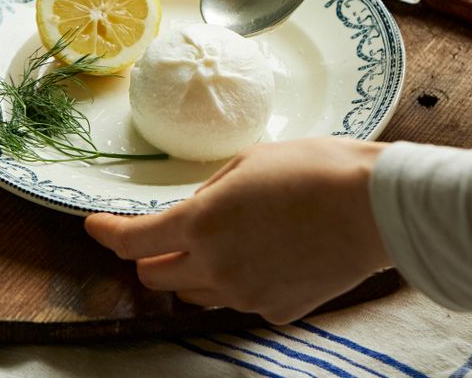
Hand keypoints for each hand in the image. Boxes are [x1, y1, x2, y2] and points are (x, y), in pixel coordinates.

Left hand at [85, 138, 390, 324]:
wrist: (376, 206)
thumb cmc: (315, 168)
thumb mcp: (250, 161)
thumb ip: (210, 192)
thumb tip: (194, 211)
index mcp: (204, 222)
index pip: (133, 241)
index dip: (106, 233)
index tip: (94, 225)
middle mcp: (217, 267)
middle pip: (155, 278)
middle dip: (150, 255)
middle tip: (168, 232)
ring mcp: (247, 296)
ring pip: (194, 294)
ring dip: (192, 271)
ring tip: (226, 239)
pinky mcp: (278, 311)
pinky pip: (239, 300)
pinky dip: (238, 280)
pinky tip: (268, 254)